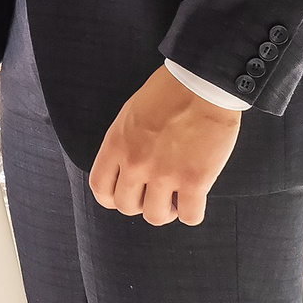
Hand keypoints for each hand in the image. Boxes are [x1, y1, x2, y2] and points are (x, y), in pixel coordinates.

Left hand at [88, 65, 241, 225]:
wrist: (201, 85)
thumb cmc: (168, 93)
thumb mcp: (130, 115)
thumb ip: (124, 145)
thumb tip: (127, 169)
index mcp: (116, 145)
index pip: (101, 188)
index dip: (113, 197)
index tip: (126, 194)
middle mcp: (136, 163)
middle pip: (127, 206)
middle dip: (141, 204)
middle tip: (155, 193)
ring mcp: (165, 174)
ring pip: (156, 217)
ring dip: (166, 211)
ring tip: (175, 198)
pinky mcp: (195, 180)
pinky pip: (190, 217)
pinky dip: (191, 213)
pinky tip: (194, 199)